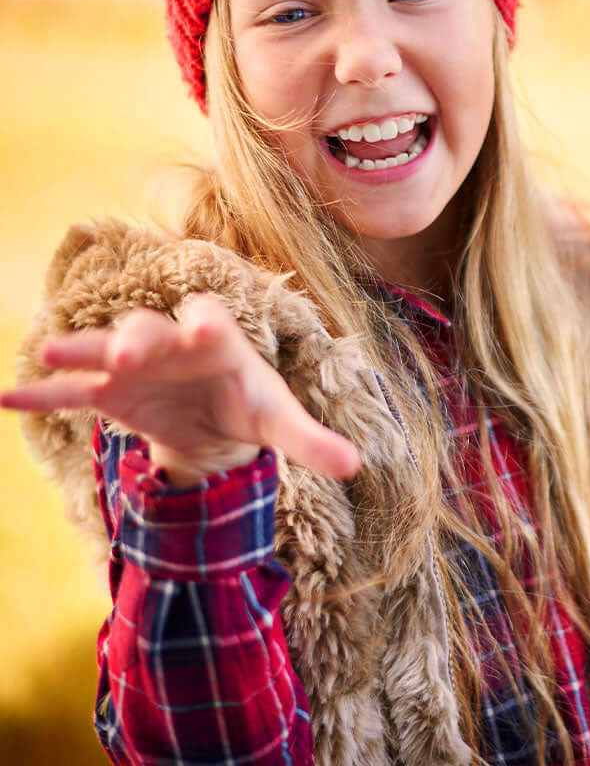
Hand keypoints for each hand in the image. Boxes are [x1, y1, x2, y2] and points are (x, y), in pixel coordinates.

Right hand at [1, 294, 360, 487]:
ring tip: (53, 350)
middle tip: (126, 351)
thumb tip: (358, 464)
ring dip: (83, 350)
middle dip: (139, 338)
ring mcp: (137, 366)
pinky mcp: (111, 393)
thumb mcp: (283, 424)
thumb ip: (314, 441)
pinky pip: (73, 391)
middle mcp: (174, 344)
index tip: (204, 330)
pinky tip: (7, 398)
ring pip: (105, 349)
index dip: (208, 323)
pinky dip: (44, 395)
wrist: (216, 418)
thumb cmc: (252, 406)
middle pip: (151, 330)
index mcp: (220, 343)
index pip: (213, 320)